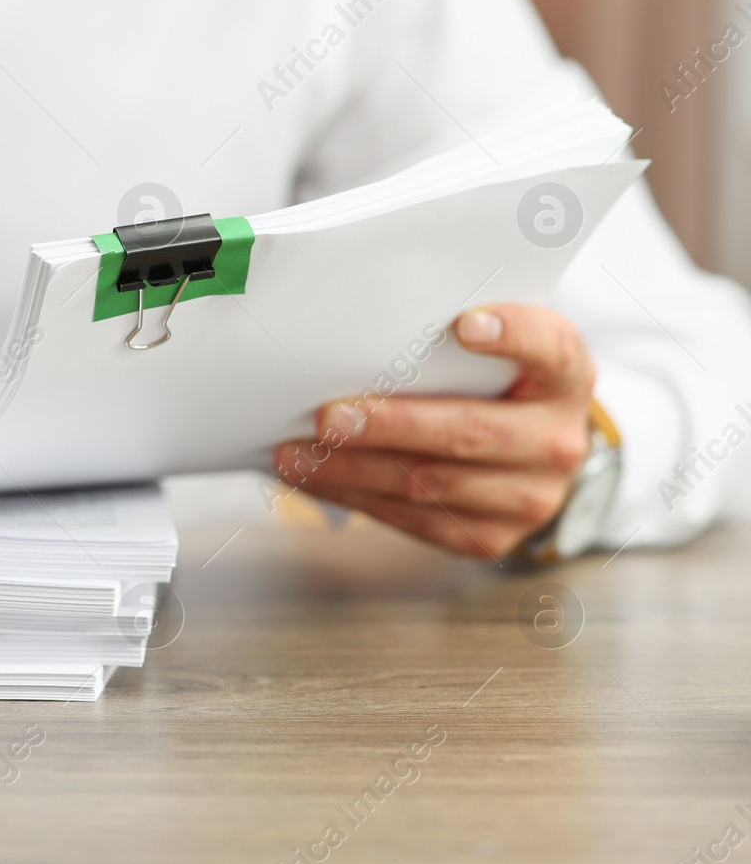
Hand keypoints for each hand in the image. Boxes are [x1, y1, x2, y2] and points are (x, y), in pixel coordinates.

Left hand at [273, 304, 593, 559]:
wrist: (531, 459)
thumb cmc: (495, 389)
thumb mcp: (498, 356)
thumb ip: (454, 340)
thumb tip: (361, 328)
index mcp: (565, 378)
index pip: (551, 348)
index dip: (513, 334)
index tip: (464, 325)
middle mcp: (558, 441)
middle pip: (469, 432)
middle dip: (390, 425)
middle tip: (328, 416)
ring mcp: (529, 498)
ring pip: (430, 485)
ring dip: (353, 469)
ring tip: (298, 452)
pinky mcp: (490, 539)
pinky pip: (413, 521)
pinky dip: (355, 497)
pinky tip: (315, 477)